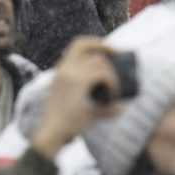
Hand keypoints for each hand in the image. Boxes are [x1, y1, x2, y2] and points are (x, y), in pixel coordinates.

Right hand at [30, 38, 122, 159]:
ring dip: (111, 75)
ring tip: (115, 91)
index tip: (111, 49)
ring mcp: (71, 74)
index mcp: (61, 71)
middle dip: (108, 52)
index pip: (78, 44)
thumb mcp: (79, 107)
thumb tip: (122, 107)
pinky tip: (113, 96)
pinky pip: (102, 75)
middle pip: (91, 51)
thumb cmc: (64, 124)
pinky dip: (112, 83)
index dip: (95, 42)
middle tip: (121, 63)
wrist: (52, 133)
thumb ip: (99, 105)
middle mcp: (64, 69)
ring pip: (100, 63)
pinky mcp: (79, 83)